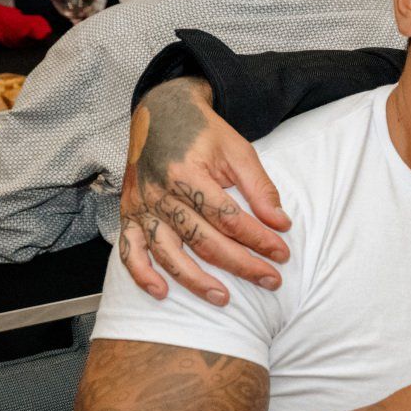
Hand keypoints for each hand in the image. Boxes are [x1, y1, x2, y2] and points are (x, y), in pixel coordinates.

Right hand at [119, 78, 291, 305]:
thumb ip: (260, 188)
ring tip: (223, 298)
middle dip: (240, 264)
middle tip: (270, 280)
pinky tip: (161, 292)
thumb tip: (280, 223)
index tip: (282, 253)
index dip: (258, 239)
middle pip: (202, 240)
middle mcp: (160, 193)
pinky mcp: (128, 212)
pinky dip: (141, 274)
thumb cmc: (203, 133)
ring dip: (195, 280)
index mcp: (187, 174)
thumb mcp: (238, 151)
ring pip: (168, 252)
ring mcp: (141, 205)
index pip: (229, 218)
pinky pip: (129, 250)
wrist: (161, 111)